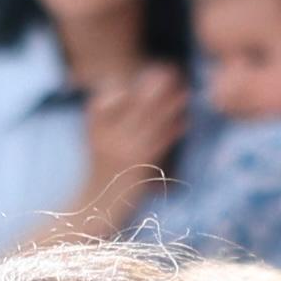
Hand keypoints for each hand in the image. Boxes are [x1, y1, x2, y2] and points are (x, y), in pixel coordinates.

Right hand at [83, 63, 191, 189]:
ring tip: (185, 91)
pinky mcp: (138, 167)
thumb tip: (125, 98)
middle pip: (133, 105)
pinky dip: (172, 131)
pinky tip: (184, 122)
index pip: (106, 100)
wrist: (95, 211)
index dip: (120, 91)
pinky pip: (158, 144)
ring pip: (149, 122)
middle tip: (172, 70)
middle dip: (154, 86)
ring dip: (169, 105)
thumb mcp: (99, 148)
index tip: (133, 84)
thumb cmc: (100, 180)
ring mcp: (123, 152)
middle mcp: (107, 139)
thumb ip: (108, 125)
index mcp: (95, 131)